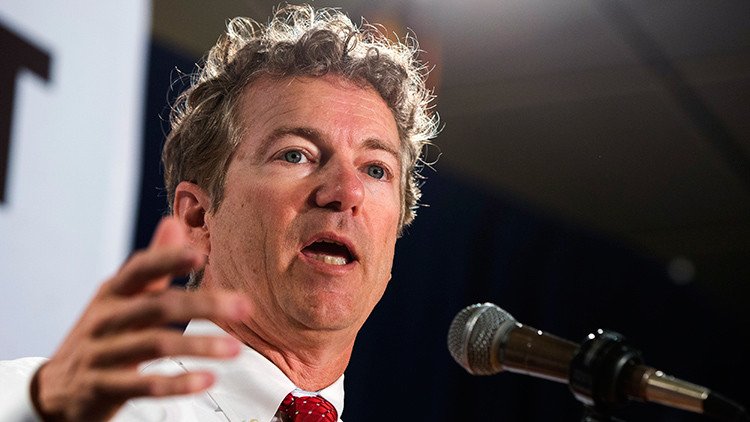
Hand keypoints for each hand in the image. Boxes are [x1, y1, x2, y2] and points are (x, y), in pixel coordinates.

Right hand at [31, 217, 248, 420]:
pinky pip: (144, 385)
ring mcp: (102, 354)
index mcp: (112, 293)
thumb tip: (173, 221)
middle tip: (244, 307)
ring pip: (155, 345)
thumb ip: (152, 265)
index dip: (168, 259)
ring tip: (235, 349)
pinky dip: (177, 383)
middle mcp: (105, 319)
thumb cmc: (101, 334)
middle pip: (158, 307)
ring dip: (199, 346)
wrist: (56, 389)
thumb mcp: (119, 297)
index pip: (140, 269)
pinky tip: (207, 380)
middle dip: (204, 305)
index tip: (201, 254)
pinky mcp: (103, 388)